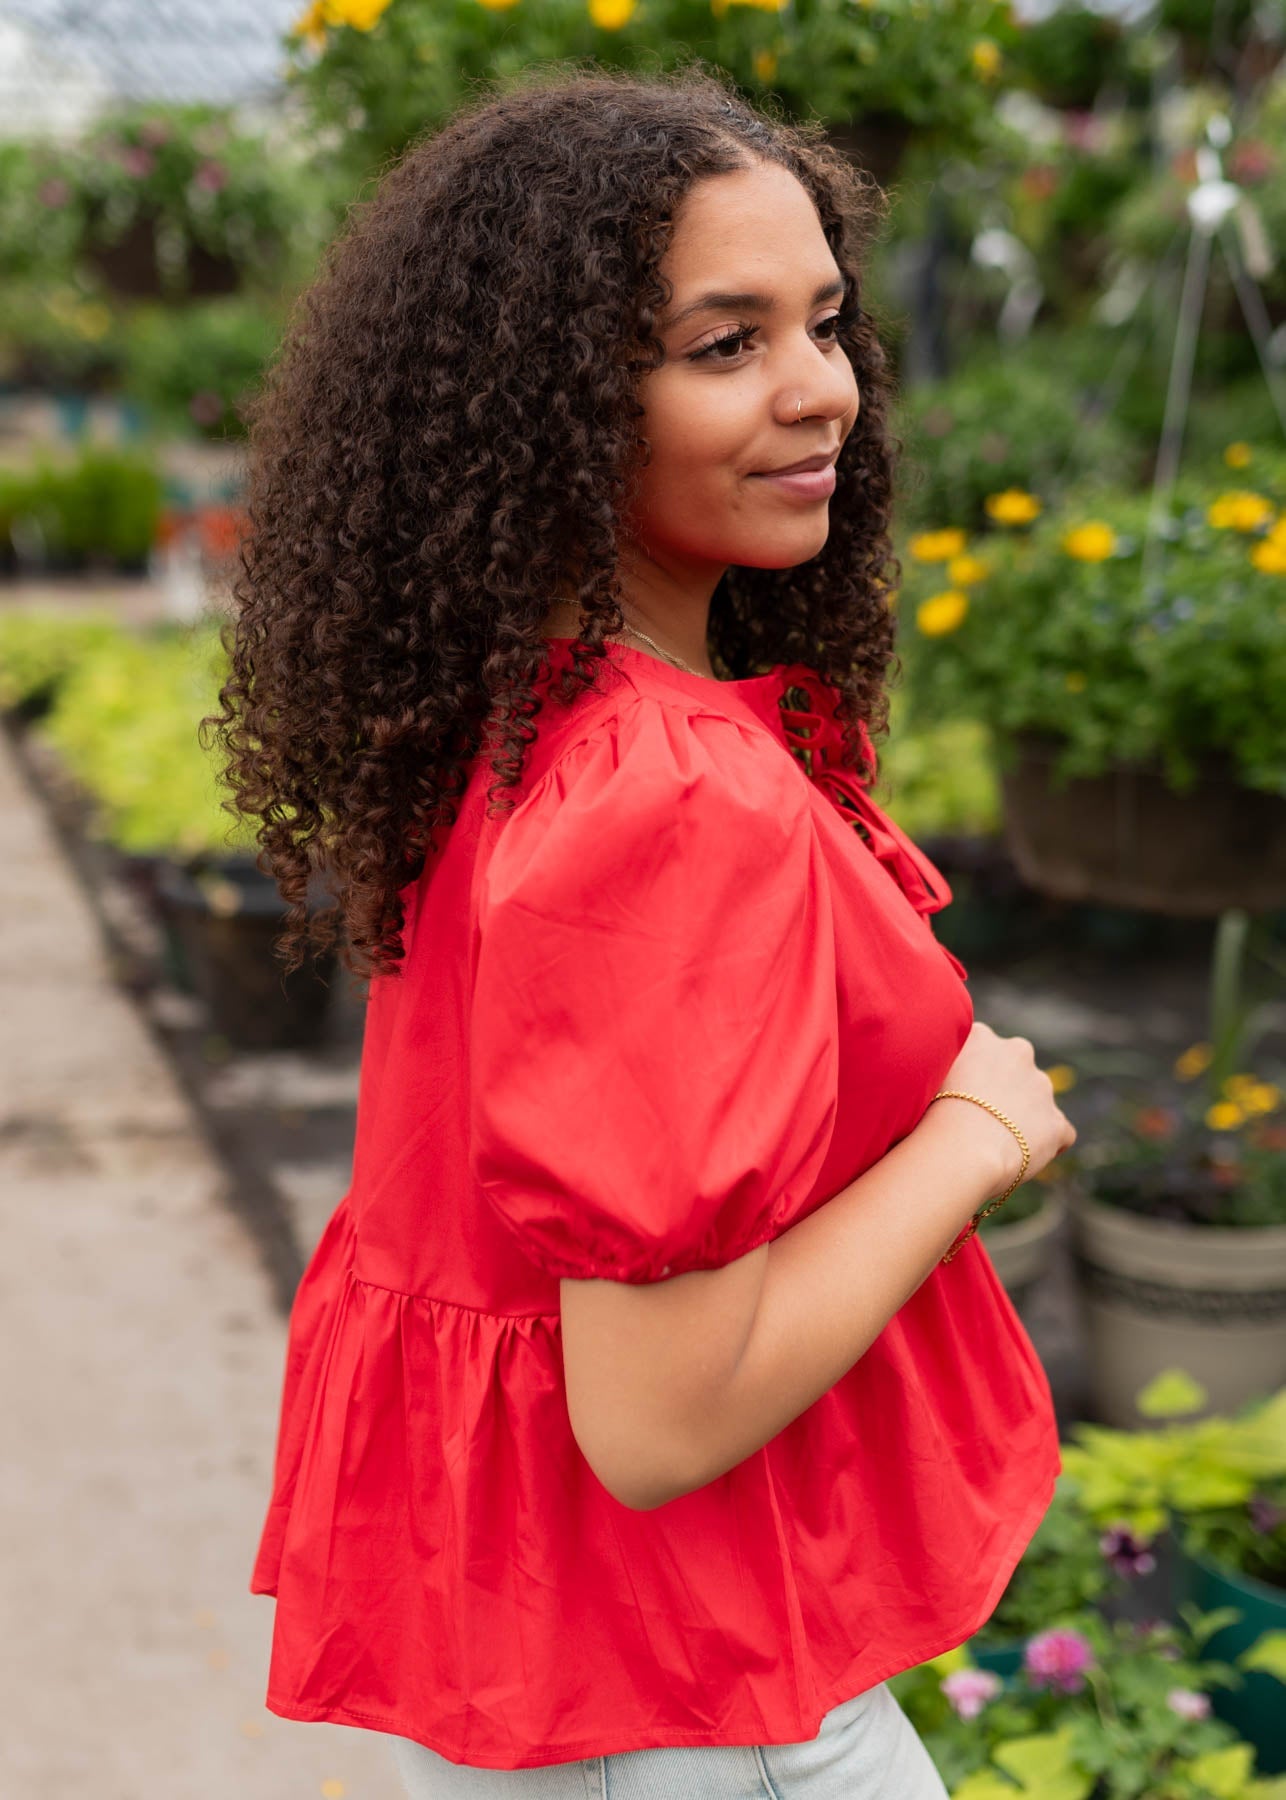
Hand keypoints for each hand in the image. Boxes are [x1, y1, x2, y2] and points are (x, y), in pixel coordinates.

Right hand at [934, 1021, 1077, 1202]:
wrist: (958, 1148)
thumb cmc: (924, 1113)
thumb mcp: (919, 1072)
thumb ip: (931, 1063)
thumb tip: (921, 1065)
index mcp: (981, 1036)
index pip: (982, 1048)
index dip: (971, 1074)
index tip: (957, 1095)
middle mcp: (1017, 1052)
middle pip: (1014, 1068)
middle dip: (1004, 1089)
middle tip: (977, 1118)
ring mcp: (1042, 1088)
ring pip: (1037, 1101)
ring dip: (1023, 1117)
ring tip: (995, 1144)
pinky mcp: (1057, 1124)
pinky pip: (1058, 1133)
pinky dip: (1046, 1145)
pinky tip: (1023, 1159)